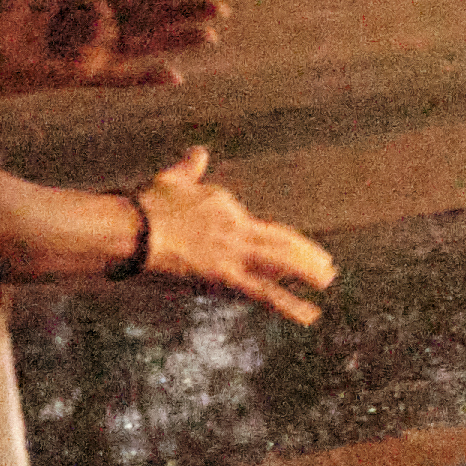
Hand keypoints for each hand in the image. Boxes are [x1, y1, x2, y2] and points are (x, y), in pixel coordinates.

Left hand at [0, 0, 229, 92]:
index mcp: (84, 6)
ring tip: (211, 36)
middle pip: (151, 21)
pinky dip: (147, 78)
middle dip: (185, 15)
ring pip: (145, 46)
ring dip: (177, 41)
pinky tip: (175, 77)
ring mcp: (90, 55)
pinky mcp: (80, 77)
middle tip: (222, 11)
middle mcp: (94, 32)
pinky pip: (121, 78)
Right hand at [133, 146, 335, 323]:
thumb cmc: (148, 207)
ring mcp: (235, 255)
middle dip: (305, 254)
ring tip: (328, 280)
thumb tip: (199, 151)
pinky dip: (291, 305)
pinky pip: (266, 294)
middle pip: (281, 242)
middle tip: (327, 263)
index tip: (288, 249)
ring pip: (282, 265)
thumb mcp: (172, 181)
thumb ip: (190, 168)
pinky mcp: (227, 279)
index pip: (259, 227)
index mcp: (227, 208)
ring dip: (308, 272)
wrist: (136, 231)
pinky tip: (310, 314)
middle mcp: (238, 229)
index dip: (276, 240)